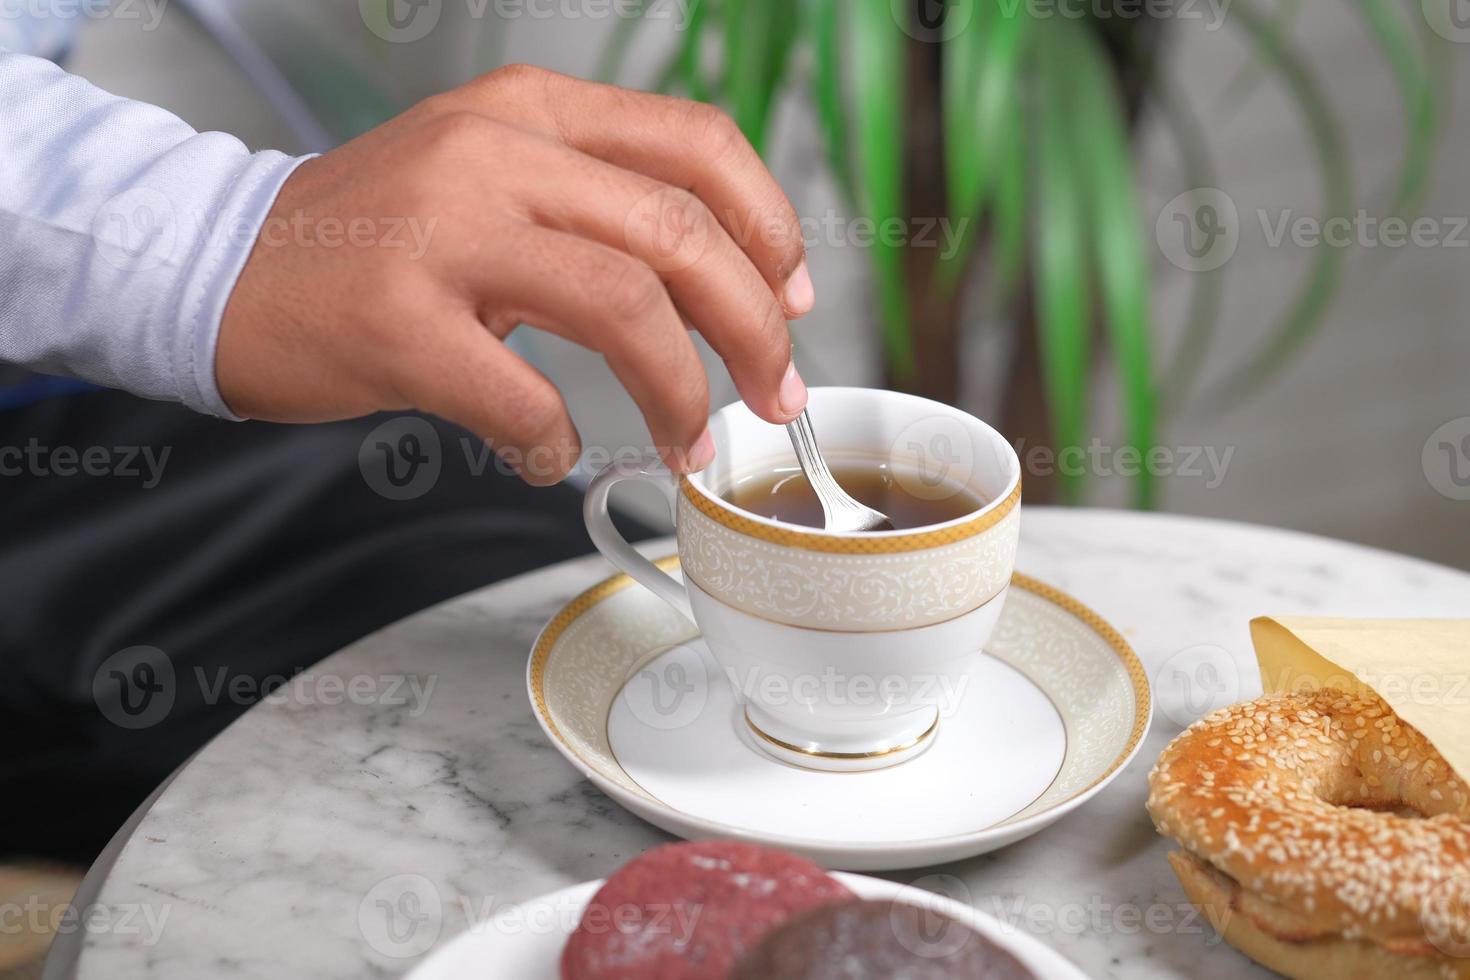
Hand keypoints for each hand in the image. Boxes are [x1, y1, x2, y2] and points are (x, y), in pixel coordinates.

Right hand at [218, 64, 812, 484]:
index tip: (793, 296)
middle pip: (679, 231)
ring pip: (623, 305)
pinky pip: (522, 397)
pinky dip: (555, 442)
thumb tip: (724, 279)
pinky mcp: (398, 321)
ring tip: (687, 441)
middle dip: (754, 326)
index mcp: (529, 113)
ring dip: (680, 390)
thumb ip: (594, 202)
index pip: (694, 142)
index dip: (768, 224)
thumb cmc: (376, 239)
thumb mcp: (489, 175)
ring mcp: (442, 234)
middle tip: (774, 390)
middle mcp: (493, 156)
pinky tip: (545, 453)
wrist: (223, 265)